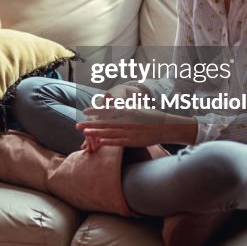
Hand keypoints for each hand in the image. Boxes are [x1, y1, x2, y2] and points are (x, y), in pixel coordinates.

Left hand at [77, 106, 197, 150]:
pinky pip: (119, 141)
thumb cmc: (154, 117)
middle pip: (106, 122)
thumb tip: (115, 104)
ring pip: (110, 132)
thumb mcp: (139, 109)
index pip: (108, 110)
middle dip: (91, 123)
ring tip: (84, 133)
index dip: (96, 111)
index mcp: (129, 111)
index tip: (85, 111)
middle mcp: (128, 120)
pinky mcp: (135, 141)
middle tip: (77, 124)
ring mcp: (131, 131)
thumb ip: (127, 108)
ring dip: (96, 132)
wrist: (169, 127)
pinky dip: (109, 141)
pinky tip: (99, 141)